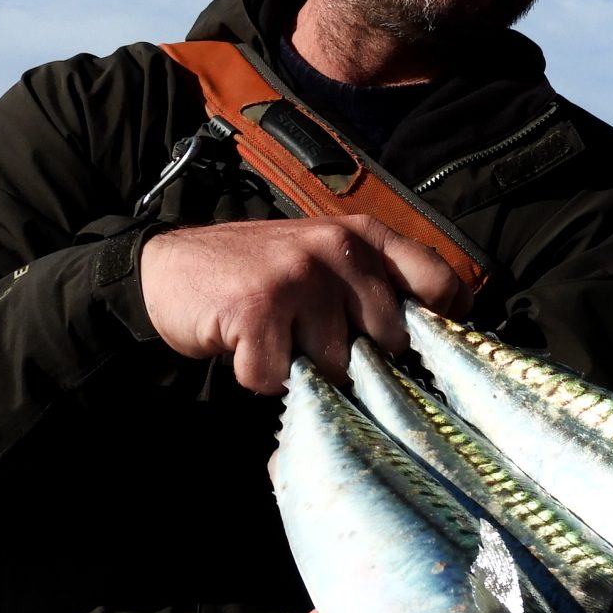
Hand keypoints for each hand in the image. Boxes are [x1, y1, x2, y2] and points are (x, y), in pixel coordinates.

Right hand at [140, 215, 467, 393]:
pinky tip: (244, 346)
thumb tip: (436, 334)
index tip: (427, 350)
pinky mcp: (259, 310)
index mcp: (362, 236)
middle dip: (354, 356)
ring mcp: (298, 277)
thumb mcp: (325, 259)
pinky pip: (279, 377)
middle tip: (312, 340)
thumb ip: (373, 284)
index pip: (438, 281)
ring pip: (334, 365)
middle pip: (388, 340)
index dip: (443, 323)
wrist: (169, 268)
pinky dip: (259, 375)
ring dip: (300, 368)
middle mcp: (337, 249)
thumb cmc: (258, 273)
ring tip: (273, 338)